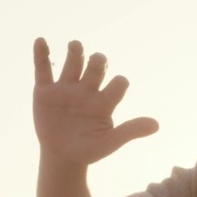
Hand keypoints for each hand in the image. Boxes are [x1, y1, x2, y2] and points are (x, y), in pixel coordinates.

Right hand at [32, 37, 158, 165]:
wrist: (61, 156)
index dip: (119, 84)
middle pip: (96, 68)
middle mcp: (87, 90)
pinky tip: (40, 41)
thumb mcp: (109, 143)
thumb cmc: (88, 149)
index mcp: (104, 101)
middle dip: (98, 62)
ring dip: (76, 52)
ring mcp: (66, 89)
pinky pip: (43, 69)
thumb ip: (129, 131)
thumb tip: (156, 125)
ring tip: (76, 45)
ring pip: (73, 64)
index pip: (117, 86)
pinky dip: (41, 55)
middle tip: (98, 60)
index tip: (119, 84)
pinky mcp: (45, 91)